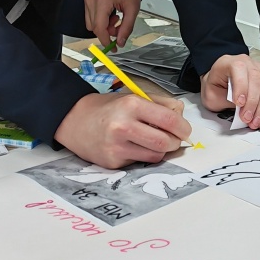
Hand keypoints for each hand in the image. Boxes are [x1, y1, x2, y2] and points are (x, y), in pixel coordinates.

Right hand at [54, 91, 191, 168]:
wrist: (74, 121)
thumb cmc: (107, 108)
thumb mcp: (133, 97)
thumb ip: (160, 103)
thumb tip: (181, 114)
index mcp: (132, 105)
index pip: (169, 119)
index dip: (183, 127)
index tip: (185, 130)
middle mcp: (123, 126)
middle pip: (164, 142)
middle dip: (175, 142)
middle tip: (174, 139)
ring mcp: (116, 146)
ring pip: (155, 156)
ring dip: (161, 151)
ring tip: (155, 142)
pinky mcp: (112, 162)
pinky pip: (140, 162)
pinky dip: (144, 156)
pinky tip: (136, 147)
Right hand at [83, 0, 141, 47]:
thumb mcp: (133, 9)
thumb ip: (127, 27)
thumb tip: (120, 42)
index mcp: (103, 0)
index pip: (99, 28)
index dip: (106, 40)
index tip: (112, 48)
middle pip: (94, 28)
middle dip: (107, 32)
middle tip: (118, 28)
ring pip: (90, 24)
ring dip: (103, 27)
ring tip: (114, 18)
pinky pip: (89, 17)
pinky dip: (99, 20)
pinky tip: (108, 15)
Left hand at [201, 54, 259, 127]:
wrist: (219, 84)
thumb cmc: (215, 87)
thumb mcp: (211, 95)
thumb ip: (226, 100)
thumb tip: (241, 109)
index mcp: (229, 62)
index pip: (239, 69)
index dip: (241, 86)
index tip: (239, 103)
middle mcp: (247, 64)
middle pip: (256, 78)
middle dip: (253, 101)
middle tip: (246, 118)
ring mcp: (259, 71)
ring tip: (255, 122)